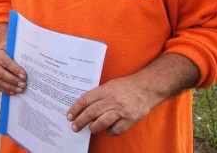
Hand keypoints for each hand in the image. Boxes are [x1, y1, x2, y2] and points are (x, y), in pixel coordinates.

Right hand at [0, 42, 25, 94]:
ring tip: (20, 89)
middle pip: (1, 74)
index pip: (5, 62)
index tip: (24, 75)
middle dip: (13, 80)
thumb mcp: (11, 48)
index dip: (15, 69)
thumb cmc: (7, 50)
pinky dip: (6, 90)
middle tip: (23, 84)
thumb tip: (28, 60)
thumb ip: (17, 53)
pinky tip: (14, 92)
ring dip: (10, 87)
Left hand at [67, 53, 198, 136]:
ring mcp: (121, 110)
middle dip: (80, 121)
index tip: (69, 115)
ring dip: (93, 127)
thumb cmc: (127, 85)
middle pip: (91, 112)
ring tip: (89, 129)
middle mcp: (112, 100)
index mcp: (105, 90)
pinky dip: (110, 131)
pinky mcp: (130, 119)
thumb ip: (98, 94)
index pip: (86, 99)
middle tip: (74, 126)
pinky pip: (116, 129)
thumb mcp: (110, 85)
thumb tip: (84, 105)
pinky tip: (107, 130)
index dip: (76, 108)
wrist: (147, 87)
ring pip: (102, 122)